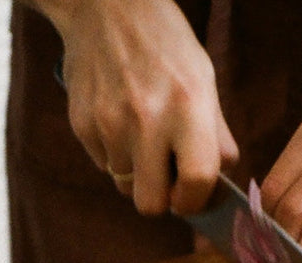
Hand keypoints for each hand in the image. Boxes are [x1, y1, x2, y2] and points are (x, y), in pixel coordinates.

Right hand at [48, 0, 237, 214]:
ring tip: (142, 136)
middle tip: (167, 179)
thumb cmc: (165, 45)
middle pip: (150, 203)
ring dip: (137, 172)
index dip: (196, 201)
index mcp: (189, 108)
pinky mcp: (82, 124)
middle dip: (161, 199)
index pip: (197, 182)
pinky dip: (114, 153)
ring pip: (124, 185)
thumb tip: (219, 185)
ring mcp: (109, 124)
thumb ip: (216, 136)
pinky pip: (102, 164)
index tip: (192, 197)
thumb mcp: (204, 81)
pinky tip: (120, 120)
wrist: (107, 7)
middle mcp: (147, 119)